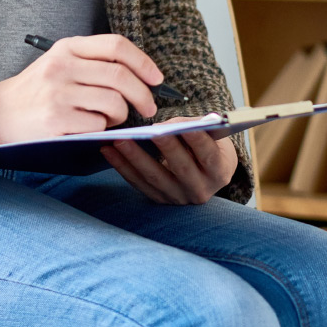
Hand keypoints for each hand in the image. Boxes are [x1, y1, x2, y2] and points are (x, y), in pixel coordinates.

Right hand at [0, 34, 163, 148]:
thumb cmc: (36, 90)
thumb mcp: (60, 63)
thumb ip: (94, 62)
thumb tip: (142, 76)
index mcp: (67, 47)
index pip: (116, 45)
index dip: (144, 62)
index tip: (157, 79)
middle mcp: (63, 66)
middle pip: (121, 76)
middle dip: (143, 96)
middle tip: (148, 109)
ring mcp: (58, 94)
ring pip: (114, 104)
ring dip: (120, 117)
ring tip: (108, 120)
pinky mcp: (56, 121)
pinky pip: (98, 127)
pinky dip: (101, 131)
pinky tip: (88, 129)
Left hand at [99, 121, 238, 204]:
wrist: (207, 173)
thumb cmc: (207, 144)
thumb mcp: (211, 135)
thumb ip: (193, 126)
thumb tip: (166, 125)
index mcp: (218, 171)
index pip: (208, 155)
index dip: (196, 140)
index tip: (183, 126)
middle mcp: (200, 189)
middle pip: (181, 168)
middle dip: (165, 148)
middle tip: (150, 131)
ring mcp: (179, 198)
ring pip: (155, 178)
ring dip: (135, 158)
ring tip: (118, 140)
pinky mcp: (160, 200)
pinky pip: (139, 183)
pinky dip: (122, 167)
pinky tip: (108, 151)